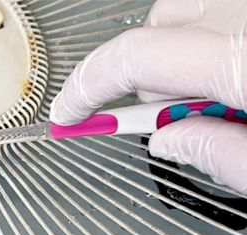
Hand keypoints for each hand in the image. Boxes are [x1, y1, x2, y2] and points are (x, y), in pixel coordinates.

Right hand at [50, 0, 246, 195]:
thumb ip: (217, 156)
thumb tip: (170, 142)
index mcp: (244, 61)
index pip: (135, 60)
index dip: (88, 88)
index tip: (69, 113)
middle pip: (159, 25)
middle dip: (147, 76)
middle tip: (172, 118)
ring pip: (186, 10)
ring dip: (177, 51)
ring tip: (213, 94)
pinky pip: (220, 9)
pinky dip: (208, 38)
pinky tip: (231, 75)